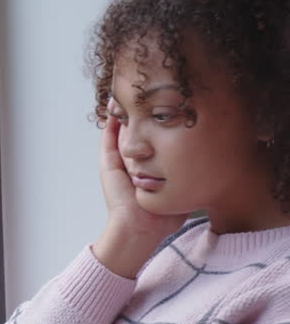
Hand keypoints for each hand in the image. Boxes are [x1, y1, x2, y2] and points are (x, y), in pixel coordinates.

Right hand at [92, 106, 188, 277]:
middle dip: (145, 116)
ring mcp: (118, 161)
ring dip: (128, 114)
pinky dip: (113, 121)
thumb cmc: (163, 217)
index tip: (176, 109)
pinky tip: (119, 106)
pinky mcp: (108, 162)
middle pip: (138, 132)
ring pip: (123, 131)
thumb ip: (192, 176)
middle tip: (154, 96)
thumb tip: (216, 161)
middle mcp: (132, 162)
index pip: (155, 142)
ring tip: (135, 95)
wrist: (139, 228)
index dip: (163, 125)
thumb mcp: (183, 190)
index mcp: (148, 170)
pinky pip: (109, 136)